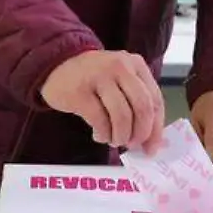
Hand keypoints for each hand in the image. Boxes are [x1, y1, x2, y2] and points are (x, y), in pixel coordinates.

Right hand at [39, 50, 164, 151]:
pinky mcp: (80, 91)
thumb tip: (151, 140)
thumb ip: (136, 103)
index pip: (155, 99)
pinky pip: (99, 120)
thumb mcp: (120, 81)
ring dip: (120, 136)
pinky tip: (99, 135)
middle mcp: (120, 66)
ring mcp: (99, 76)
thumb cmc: (94, 79)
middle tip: (131, 145)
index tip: (151, 148)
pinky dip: (103, 134)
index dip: (156, 128)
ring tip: (114, 140)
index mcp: (136, 64)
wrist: (56, 65)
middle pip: (142, 107)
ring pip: (122, 116)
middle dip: (140, 133)